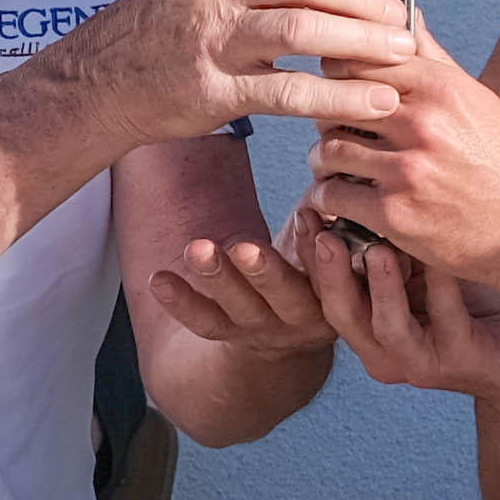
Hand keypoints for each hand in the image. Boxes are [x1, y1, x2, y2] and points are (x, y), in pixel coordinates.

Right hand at [48, 0, 416, 147]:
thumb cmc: (165, 22)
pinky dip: (340, 97)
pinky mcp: (213, 88)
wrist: (100, 79)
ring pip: (302, 29)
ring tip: (399, 53)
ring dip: (361, 42)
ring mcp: (210, 34)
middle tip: (400, 17)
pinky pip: (289, 91)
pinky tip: (375, 101)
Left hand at [138, 229, 346, 378]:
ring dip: (218, 279)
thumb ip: (332, 211)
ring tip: (196, 249)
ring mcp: (265, 329)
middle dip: (265, 272)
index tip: (308, 216)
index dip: (319, 249)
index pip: (332, 274)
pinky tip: (159, 280)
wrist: (295, 328)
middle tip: (243, 248)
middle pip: (285, 296)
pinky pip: (205, 322)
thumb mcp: (332, 240)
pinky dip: (181, 302)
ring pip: (241, 308)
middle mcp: (304, 317)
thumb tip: (340, 165)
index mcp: (337, 293)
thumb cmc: (316, 263)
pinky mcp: (231, 334)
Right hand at [302, 220, 499, 408]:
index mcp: (367, 325)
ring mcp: (421, 360)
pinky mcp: (460, 361)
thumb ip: (391, 242)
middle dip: (327, 271)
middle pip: (341, 312)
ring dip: (381, 286)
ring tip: (376, 248)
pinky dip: (442, 287)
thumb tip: (363, 180)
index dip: (309, 253)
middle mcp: (384, 349)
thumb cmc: (469, 302)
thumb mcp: (423, 269)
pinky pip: (447, 321)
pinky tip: (442, 257)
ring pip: (387, 326)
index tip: (306, 207)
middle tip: (321, 226)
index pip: (325, 290)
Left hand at [309, 34, 499, 297]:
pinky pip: (332, 196)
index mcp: (443, 88)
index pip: (362, 59)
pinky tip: (337, 201)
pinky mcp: (396, 214)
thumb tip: (407, 18)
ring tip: (334, 169)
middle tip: (333, 131)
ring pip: (328, 149)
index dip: (340, 72)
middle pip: (338, 101)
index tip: (337, 88)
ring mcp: (408, 169)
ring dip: (324, 161)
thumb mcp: (480, 104)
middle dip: (328, 117)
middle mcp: (423, 122)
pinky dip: (326, 200)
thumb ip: (436, 62)